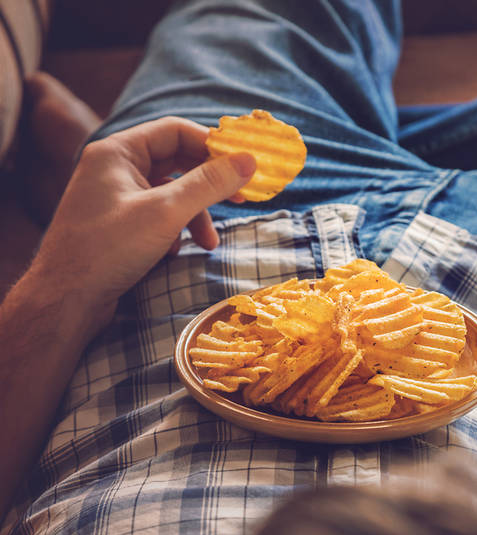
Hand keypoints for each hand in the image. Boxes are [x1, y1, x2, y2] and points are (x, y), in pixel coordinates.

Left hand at [29, 116, 254, 326]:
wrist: (65, 301)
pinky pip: (158, 215)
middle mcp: (114, 168)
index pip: (176, 131)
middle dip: (208, 184)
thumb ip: (210, 183)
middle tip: (240, 198)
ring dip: (195, 214)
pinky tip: (176, 251)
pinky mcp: (119, 224)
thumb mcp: (167, 212)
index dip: (213, 146)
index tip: (243, 166)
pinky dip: (176, 230)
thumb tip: (249, 160)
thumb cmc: (108, 249)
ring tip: (210, 243)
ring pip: (171, 193)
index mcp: (118, 152)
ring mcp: (115, 197)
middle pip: (176, 161)